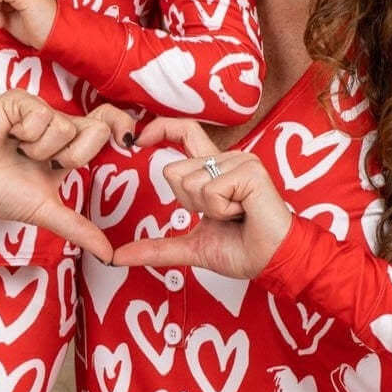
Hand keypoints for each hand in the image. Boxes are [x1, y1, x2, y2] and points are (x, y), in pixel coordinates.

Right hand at [0, 91, 128, 261]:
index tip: (128, 143)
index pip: (108, 127)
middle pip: (96, 130)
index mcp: (71, 147)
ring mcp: (42, 111)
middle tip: (45, 164)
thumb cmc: (1, 192)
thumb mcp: (46, 212)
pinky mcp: (21, 100)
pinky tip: (8, 137)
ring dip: (39, 150)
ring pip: (65, 127)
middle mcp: (60, 125)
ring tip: (18, 152)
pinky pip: (41, 116)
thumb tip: (110, 256)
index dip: (121, 127)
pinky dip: (24, 134)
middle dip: (70, 156)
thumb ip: (79, 229)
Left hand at [111, 117, 292, 278]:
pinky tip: (243, 213)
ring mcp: (240, 161)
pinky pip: (210, 191)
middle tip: (221, 216)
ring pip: (190, 182)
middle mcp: (227, 159)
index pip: (184, 132)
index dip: (159, 129)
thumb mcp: (192, 247)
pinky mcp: (250, 171)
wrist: (273, 261)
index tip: (137, 141)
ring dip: (208, 211)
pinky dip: (222, 211)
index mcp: (214, 169)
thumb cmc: (243, 249)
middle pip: (173, 172)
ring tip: (235, 215)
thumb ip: (157, 248)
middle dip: (189, 204)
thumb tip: (118, 256)